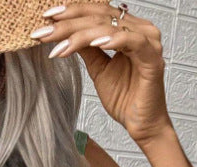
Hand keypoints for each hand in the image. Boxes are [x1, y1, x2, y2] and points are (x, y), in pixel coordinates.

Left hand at [30, 2, 172, 146]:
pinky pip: (131, 41)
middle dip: (68, 24)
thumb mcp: (97, 69)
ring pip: (110, 27)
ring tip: (60, 45)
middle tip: (44, 32)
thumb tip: (65, 33)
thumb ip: (86, 49)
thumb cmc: (124, 98)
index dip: (71, 13)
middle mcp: (139, 29)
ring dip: (81, 34)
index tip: (46, 18)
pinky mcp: (152, 57)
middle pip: (99, 17)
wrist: (140, 124)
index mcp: (126, 29)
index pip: (96, 12)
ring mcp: (147, 41)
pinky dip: (112, 40)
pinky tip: (94, 43)